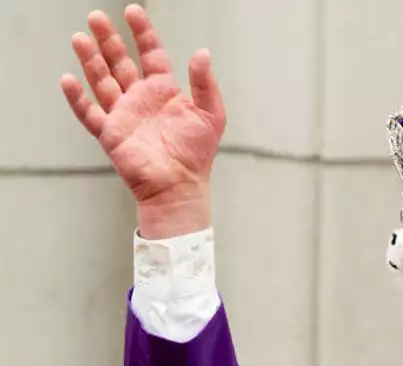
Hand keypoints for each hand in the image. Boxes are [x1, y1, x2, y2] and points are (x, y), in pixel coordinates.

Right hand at [61, 5, 224, 237]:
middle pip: (120, 62)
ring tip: (80, 38)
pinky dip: (78, 98)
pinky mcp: (111, 134)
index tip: (133, 11)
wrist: (181, 186)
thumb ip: (205, 83)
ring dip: (90, 60)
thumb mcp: (211, 114)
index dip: (142, 33)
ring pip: (102, 81)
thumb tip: (202, 52)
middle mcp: (140, 98)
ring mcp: (123, 114)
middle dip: (108, 40)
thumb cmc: (197, 153)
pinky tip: (68, 79)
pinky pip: (89, 113)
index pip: (150, 54)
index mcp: (164, 91)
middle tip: (96, 17)